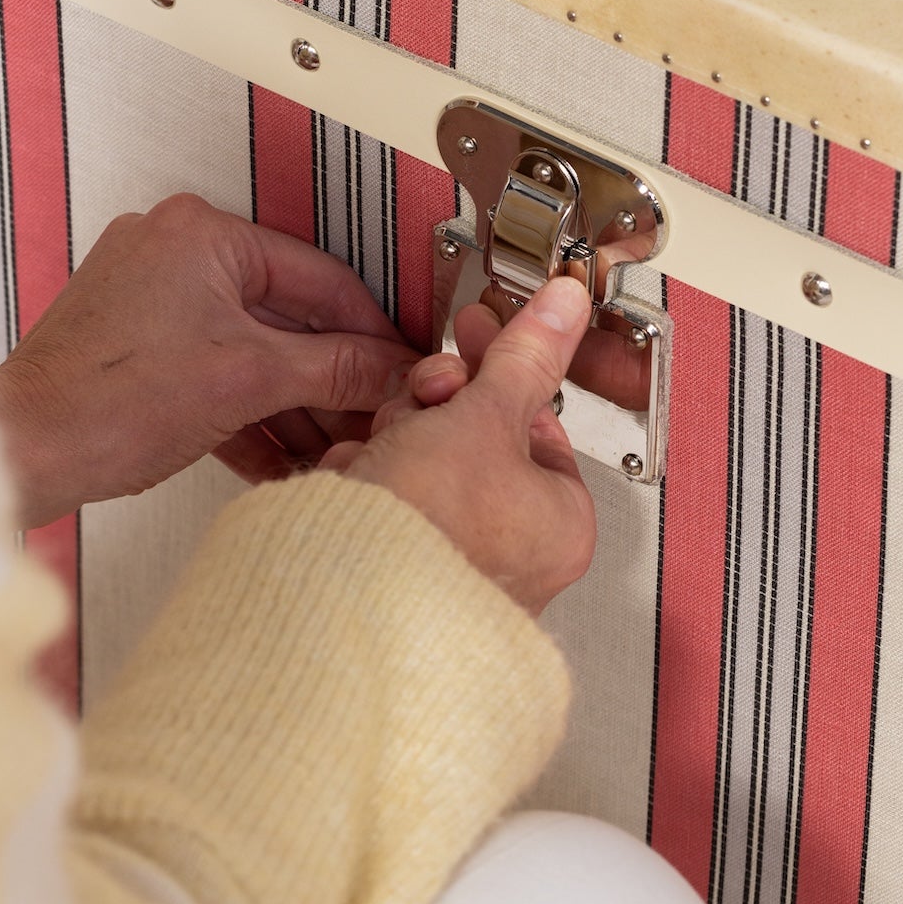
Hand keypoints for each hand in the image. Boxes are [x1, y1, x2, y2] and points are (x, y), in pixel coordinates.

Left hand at [0, 194, 416, 528]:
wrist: (18, 453)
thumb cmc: (100, 405)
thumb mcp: (246, 381)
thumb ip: (332, 370)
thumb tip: (390, 370)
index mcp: (202, 233)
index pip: (320, 278)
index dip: (371, 332)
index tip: (401, 368)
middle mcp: (174, 249)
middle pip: (286, 315)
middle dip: (329, 379)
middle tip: (371, 416)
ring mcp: (150, 295)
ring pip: (249, 347)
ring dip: (291, 404)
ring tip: (330, 449)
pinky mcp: (134, 342)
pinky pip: (212, 368)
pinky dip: (246, 410)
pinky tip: (279, 458)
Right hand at [318, 276, 596, 616]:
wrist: (337, 594)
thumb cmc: (427, 533)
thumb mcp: (484, 417)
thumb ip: (522, 356)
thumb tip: (565, 309)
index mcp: (559, 524)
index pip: (534, 418)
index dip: (497, 373)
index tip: (476, 337)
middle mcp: (513, 555)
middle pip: (475, 435)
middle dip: (438, 406)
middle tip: (428, 401)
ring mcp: (450, 562)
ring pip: (424, 458)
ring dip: (396, 437)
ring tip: (386, 453)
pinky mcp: (395, 564)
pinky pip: (385, 494)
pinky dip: (366, 477)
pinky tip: (358, 482)